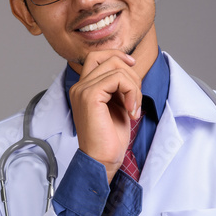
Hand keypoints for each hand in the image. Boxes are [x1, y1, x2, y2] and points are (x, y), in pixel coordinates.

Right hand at [67, 49, 142, 183]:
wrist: (102, 159)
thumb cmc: (109, 138)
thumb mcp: (117, 104)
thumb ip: (117, 86)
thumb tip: (129, 67)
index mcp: (83, 88)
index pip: (97, 56)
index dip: (117, 56)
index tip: (133, 68)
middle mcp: (79, 86)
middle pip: (109, 58)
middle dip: (131, 74)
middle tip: (136, 99)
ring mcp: (82, 90)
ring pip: (116, 68)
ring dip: (134, 87)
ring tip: (134, 108)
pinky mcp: (90, 96)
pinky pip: (118, 79)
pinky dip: (132, 92)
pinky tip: (131, 111)